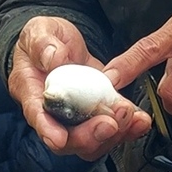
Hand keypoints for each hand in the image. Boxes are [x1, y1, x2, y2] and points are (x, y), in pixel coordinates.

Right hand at [8, 16, 150, 160]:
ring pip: (92, 140)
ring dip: (114, 133)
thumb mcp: (38, 31)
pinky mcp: (97, 112)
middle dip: (90, 135)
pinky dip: (128, 127)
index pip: (37, 115)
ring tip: (129, 115)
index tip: (59, 138)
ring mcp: (76, 115)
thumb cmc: (42, 39)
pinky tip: (140, 119)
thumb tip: (53, 59)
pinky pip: (111, 128)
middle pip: (68, 138)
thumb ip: (42, 43)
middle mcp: (53, 111)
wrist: (59, 42)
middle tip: (109, 122)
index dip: (47, 130)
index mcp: (31, 91)